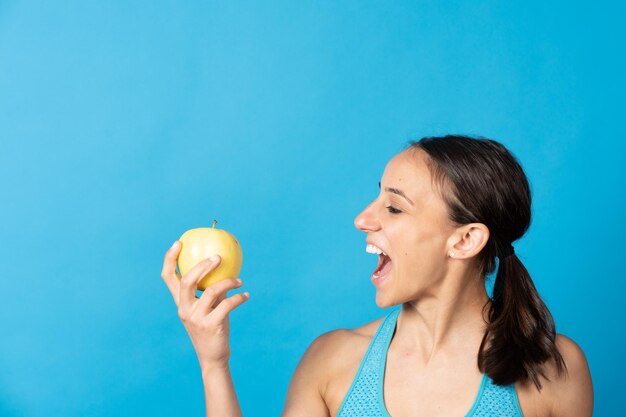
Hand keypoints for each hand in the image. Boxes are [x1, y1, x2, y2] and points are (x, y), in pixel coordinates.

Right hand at [161, 240, 249, 369]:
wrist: (213, 357)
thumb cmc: (212, 327)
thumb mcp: (208, 307)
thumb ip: (210, 289)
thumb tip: (224, 265)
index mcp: (180, 302)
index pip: (168, 277)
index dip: (170, 259)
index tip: (178, 242)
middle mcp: (183, 309)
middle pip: (187, 280)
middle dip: (202, 265)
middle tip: (218, 257)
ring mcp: (195, 318)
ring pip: (211, 291)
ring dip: (229, 282)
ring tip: (240, 280)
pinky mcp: (210, 325)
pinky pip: (227, 305)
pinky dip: (239, 298)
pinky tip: (246, 295)